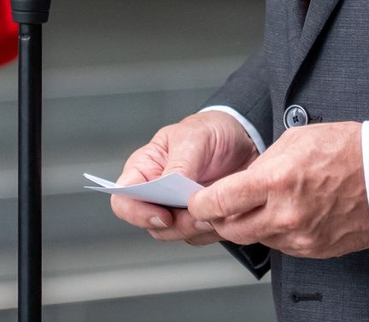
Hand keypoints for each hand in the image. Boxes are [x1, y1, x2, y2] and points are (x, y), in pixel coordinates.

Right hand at [111, 111, 259, 244]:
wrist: (244, 139)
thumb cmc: (210, 131)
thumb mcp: (194, 138)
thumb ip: (179, 164)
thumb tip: (168, 187)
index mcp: (145, 168)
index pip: (123, 198)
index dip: (136, 212)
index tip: (164, 215)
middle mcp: (156, 193)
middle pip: (151, 224)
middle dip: (176, 225)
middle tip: (200, 215)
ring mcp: (177, 209)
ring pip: (174, 234)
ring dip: (194, 229)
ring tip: (215, 213)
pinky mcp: (198, 220)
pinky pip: (197, 237)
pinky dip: (210, 230)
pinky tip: (224, 214)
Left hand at [188, 121, 368, 258]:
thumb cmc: (344, 149)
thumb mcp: (294, 139)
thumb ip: (262, 165)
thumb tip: (242, 181)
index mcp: (277, 181)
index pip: (220, 202)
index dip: (200, 202)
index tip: (195, 198)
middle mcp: (285, 214)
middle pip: (231, 228)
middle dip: (218, 217)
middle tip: (216, 204)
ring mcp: (300, 237)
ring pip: (254, 237)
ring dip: (246, 223)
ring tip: (254, 203)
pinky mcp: (313, 250)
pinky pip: (280, 245)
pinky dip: (273, 230)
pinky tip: (282, 212)